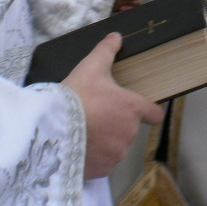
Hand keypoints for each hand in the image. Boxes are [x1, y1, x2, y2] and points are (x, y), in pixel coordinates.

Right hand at [62, 33, 164, 179]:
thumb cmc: (77, 96)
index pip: (154, 113)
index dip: (148, 111)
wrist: (52, 129)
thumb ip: (106, 51)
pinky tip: (80, 146)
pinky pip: (104, 163)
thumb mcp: (91, 67)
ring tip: (85, 131)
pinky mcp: (102, 170)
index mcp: (132, 108)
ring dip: (106, 141)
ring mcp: (116, 153)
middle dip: (117, 123)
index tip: (139, 109)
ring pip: (116, 146)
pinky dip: (95, 157)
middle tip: (97, 115)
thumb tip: (116, 36)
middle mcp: (130, 132)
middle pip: (129, 128)